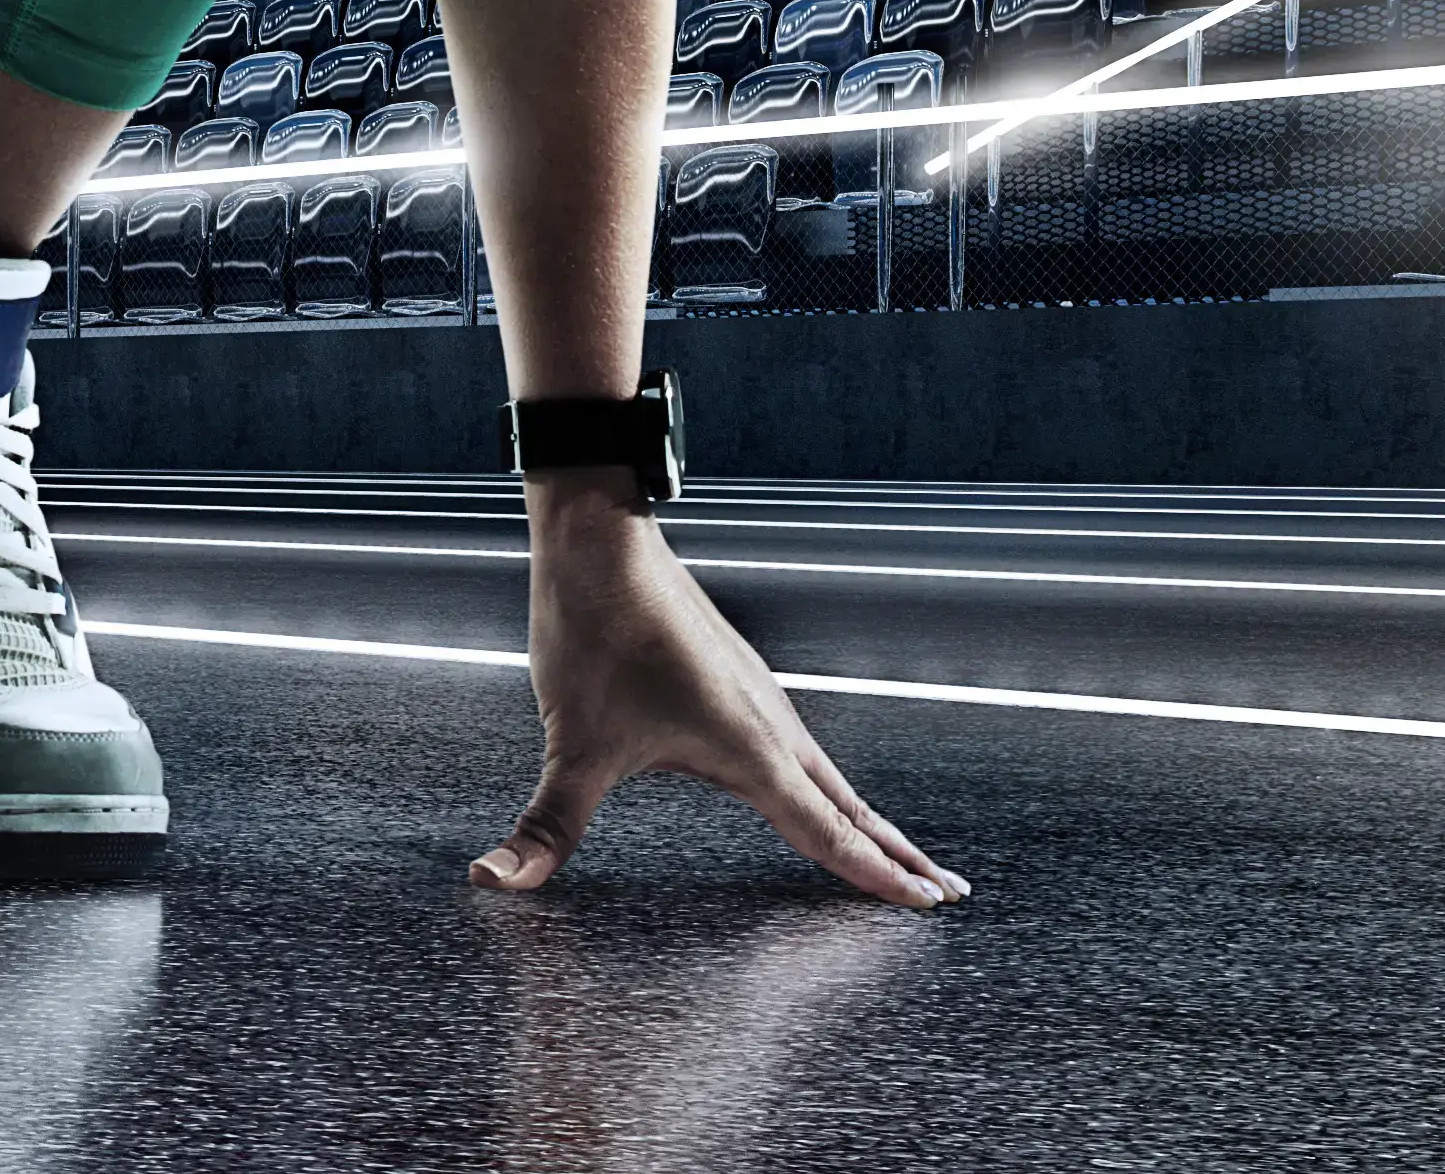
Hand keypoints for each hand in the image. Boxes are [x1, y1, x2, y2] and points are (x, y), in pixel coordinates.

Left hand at [469, 494, 964, 907]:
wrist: (600, 539)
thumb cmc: (594, 633)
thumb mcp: (569, 745)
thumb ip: (544, 827)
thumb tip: (495, 880)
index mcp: (750, 751)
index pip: (827, 833)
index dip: (878, 875)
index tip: (929, 904)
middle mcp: (770, 724)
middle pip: (851, 806)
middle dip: (898, 854)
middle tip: (949, 892)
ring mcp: (759, 694)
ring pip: (829, 772)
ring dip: (868, 816)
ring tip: (898, 849)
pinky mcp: (737, 673)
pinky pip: (802, 743)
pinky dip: (830, 779)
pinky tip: (814, 781)